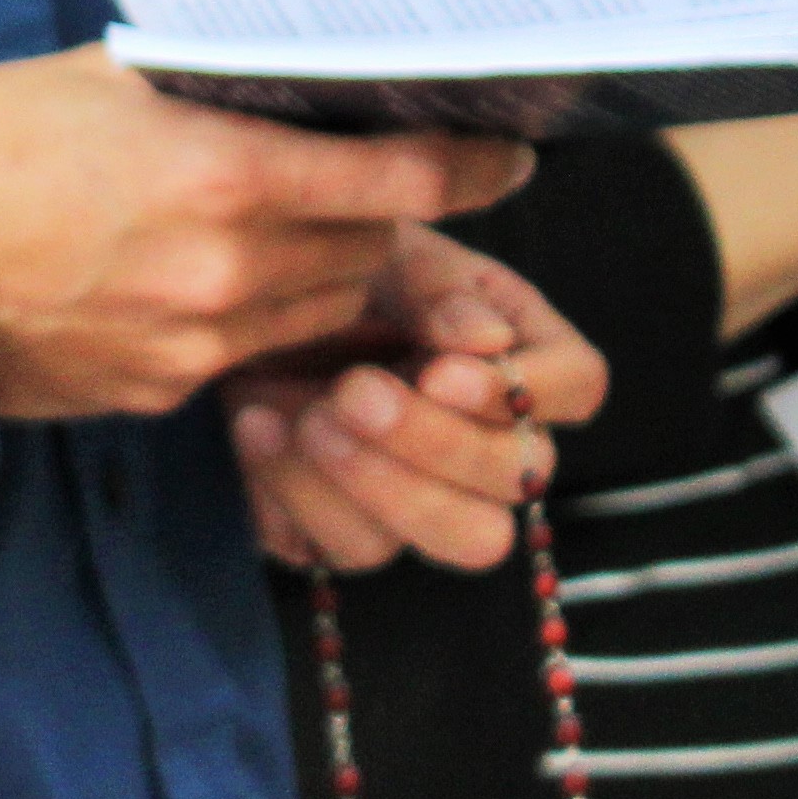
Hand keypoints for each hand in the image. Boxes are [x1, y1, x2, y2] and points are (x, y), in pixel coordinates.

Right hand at [0, 47, 536, 420]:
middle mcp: (225, 271)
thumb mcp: (93, 75)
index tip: (506, 154)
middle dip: (378, 215)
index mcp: (221, 174)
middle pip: (367, 252)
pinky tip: (196, 274)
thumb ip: (205, 82)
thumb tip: (284, 74)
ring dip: (319, 270)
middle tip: (365, 176)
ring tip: (274, 223)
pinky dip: (248, 315)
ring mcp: (191, 345)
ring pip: (316, 312)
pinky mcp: (152, 394)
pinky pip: (244, 354)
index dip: (468, 167)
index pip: (400, 181)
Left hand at [225, 229, 612, 572]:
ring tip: (304, 420)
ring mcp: (426, 494)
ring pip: (458, 537)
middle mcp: (489, 433)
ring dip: (377, 483)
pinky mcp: (350, 531)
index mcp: (515, 346)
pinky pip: (350, 550)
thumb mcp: (375, 248)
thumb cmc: (316, 262)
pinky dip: (299, 494)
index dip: (524, 390)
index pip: (578, 384)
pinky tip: (256, 428)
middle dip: (437, 443)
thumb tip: (487, 340)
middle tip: (352, 392)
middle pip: (522, 478)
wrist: (220, 300)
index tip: (439, 372)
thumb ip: (434, 288)